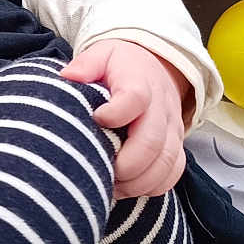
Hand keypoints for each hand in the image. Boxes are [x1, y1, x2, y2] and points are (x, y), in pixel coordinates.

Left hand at [60, 39, 189, 198]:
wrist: (154, 68)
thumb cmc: (121, 66)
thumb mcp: (102, 55)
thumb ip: (86, 64)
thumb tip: (68, 76)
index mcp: (139, 83)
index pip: (134, 98)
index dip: (116, 113)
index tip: (97, 119)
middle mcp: (160, 109)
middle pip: (152, 142)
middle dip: (126, 164)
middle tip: (101, 172)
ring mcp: (171, 130)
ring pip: (165, 163)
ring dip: (138, 182)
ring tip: (110, 187)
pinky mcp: (175, 145)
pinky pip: (173, 172)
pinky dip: (152, 186)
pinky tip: (127, 188)